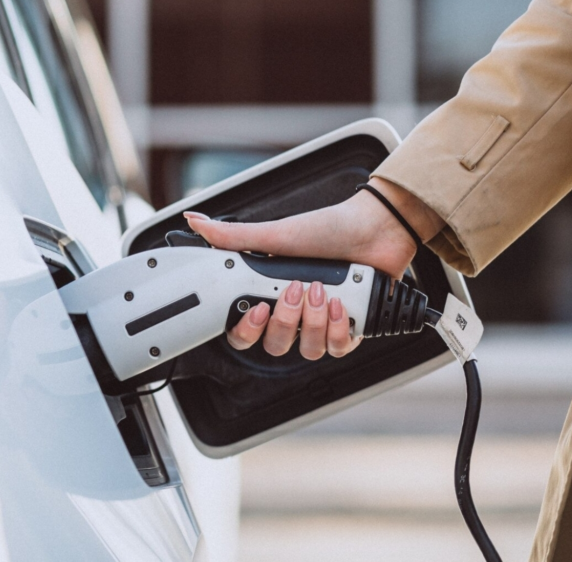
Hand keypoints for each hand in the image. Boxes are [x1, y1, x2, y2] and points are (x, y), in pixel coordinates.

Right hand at [185, 177, 443, 358]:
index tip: (257, 308)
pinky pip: (338, 349)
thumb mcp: (275, 233)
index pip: (245, 332)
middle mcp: (294, 313)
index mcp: (271, 294)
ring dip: (314, 322)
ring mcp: (322, 322)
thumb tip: (196, 221)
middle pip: (275, 346)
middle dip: (285, 320)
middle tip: (295, 290)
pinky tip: (341, 304)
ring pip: (308, 350)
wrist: (375, 228)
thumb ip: (233, 236)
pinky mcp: (351, 328)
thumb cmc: (328, 228)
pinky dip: (339, 328)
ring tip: (323, 291)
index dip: (247, 330)